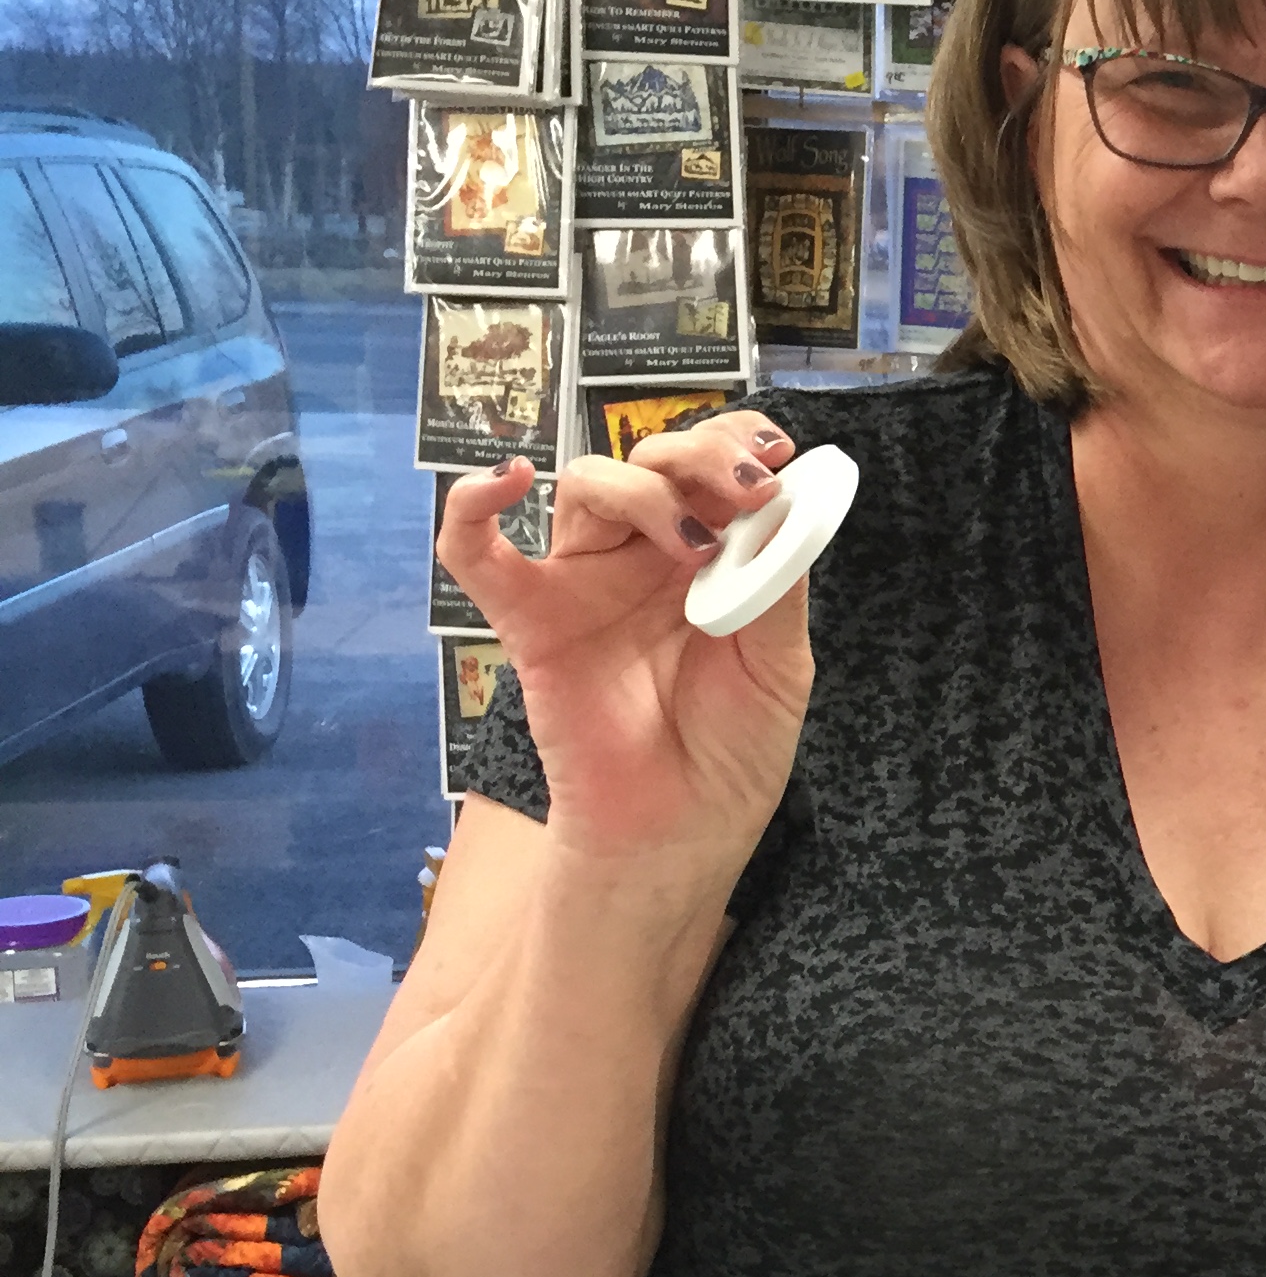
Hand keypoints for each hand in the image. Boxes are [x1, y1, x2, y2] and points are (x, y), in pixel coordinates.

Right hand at [435, 412, 812, 862]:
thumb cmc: (733, 753)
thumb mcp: (779, 664)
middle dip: (701, 458)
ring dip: (642, 489)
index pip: (713, 469)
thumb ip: (776, 583)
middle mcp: (646, 557)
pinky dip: (471, 506)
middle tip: (745, 494)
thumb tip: (783, 505)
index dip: (738, 444)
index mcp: (712, 558)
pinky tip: (504, 481)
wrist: (680, 832)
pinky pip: (473, 553)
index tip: (776, 457)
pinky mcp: (529, 621)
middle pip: (651, 461)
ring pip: (588, 485)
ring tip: (690, 542)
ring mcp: (585, 582)